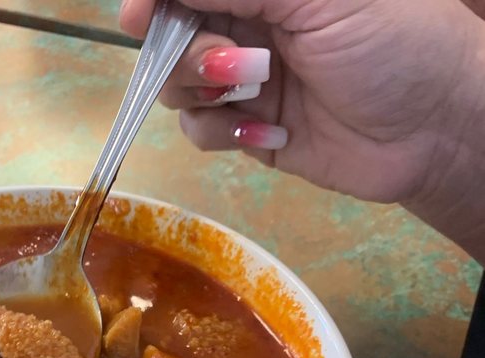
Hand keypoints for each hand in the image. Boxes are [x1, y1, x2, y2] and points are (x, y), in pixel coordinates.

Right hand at [120, 0, 484, 260]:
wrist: (432, 128)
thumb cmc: (391, 41)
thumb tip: (152, 0)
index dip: (155, 3)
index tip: (138, 18)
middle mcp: (248, 24)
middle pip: (171, 35)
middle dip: (185, 53)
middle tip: (230, 66)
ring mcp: (245, 80)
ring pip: (178, 87)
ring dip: (204, 94)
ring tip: (256, 91)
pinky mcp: (249, 131)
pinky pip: (202, 132)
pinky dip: (225, 133)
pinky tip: (271, 130)